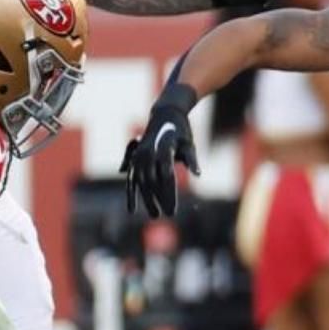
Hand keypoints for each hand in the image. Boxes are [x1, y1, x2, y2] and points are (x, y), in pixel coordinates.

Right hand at [121, 83, 198, 216]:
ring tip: (155, 214)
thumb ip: (192, 159)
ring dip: (147, 200)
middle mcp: (148, 153)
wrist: (165, 114)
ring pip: (141, 183)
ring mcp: (139, 156)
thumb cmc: (181, 131)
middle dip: (159, 200)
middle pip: (152, 182)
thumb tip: (198, 174)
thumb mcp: (189, 143)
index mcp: (163, 149)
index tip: (173, 210)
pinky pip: (131, 179)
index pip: (166, 177)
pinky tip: (132, 210)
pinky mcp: (134, 159)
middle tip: (168, 215)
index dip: (169, 195)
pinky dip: (131, 194)